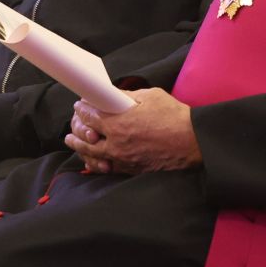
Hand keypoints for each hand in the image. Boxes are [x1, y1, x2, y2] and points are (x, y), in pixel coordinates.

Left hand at [64, 90, 200, 174]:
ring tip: (74, 143)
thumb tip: (113, 95)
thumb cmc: (174, 117)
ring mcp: (123, 160)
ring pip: (94, 156)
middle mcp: (117, 144)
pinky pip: (108, 168)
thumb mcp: (150, 97)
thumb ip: (127, 96)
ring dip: (81, 149)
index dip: (82, 109)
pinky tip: (93, 159)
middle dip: (76, 130)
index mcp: (119, 124)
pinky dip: (97, 163)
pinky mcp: (132, 170)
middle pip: (86, 139)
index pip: (91, 116)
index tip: (79, 105)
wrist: (193, 142)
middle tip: (72, 126)